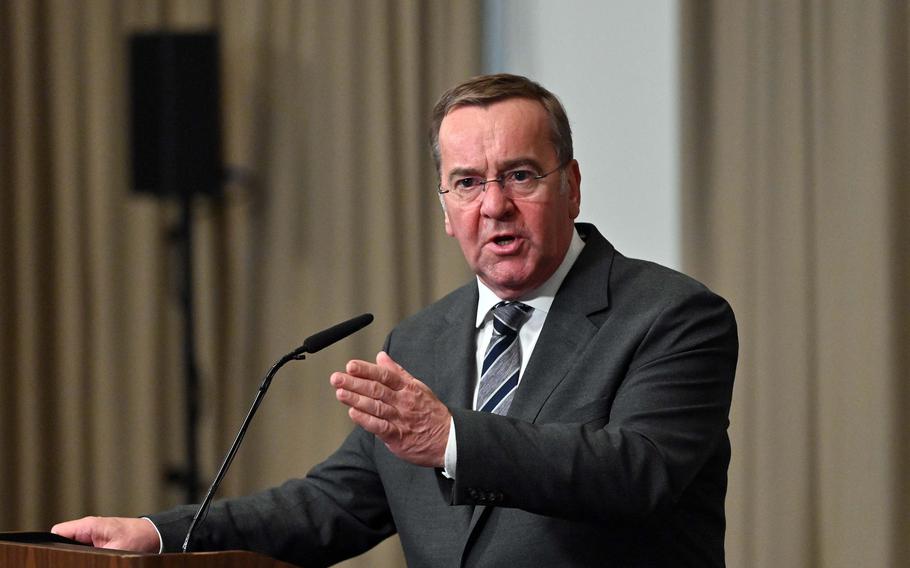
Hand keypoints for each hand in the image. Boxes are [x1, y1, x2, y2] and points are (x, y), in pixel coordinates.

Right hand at [51, 516, 159, 552]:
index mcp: (88, 526)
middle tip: (67, 561)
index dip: (52, 544)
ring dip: (73, 555)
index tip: (53, 557)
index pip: (57, 532)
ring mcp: (92, 536)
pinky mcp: (98, 542)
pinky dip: (81, 556)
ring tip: (79, 561)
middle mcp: (88, 529)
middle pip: (62, 541)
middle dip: (63, 553)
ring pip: (71, 547)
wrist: (154, 536)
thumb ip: (93, 556)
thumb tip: (79, 560)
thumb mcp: (114, 551)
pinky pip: (81, 549)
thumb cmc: (138, 539)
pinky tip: (86, 561)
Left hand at [331, 351, 450, 467]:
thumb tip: (381, 357)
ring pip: (376, 407)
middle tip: (337, 378)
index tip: (351, 365)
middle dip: (355, 383)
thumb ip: (397, 372)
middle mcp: (403, 402)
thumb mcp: (417, 387)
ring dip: (356, 399)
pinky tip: (353, 413)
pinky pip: (380, 427)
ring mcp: (400, 419)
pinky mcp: (398, 437)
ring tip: (340, 392)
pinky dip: (366, 420)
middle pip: (376, 389)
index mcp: (407, 388)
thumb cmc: (430, 412)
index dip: (367, 370)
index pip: (385, 375)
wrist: (448, 439)